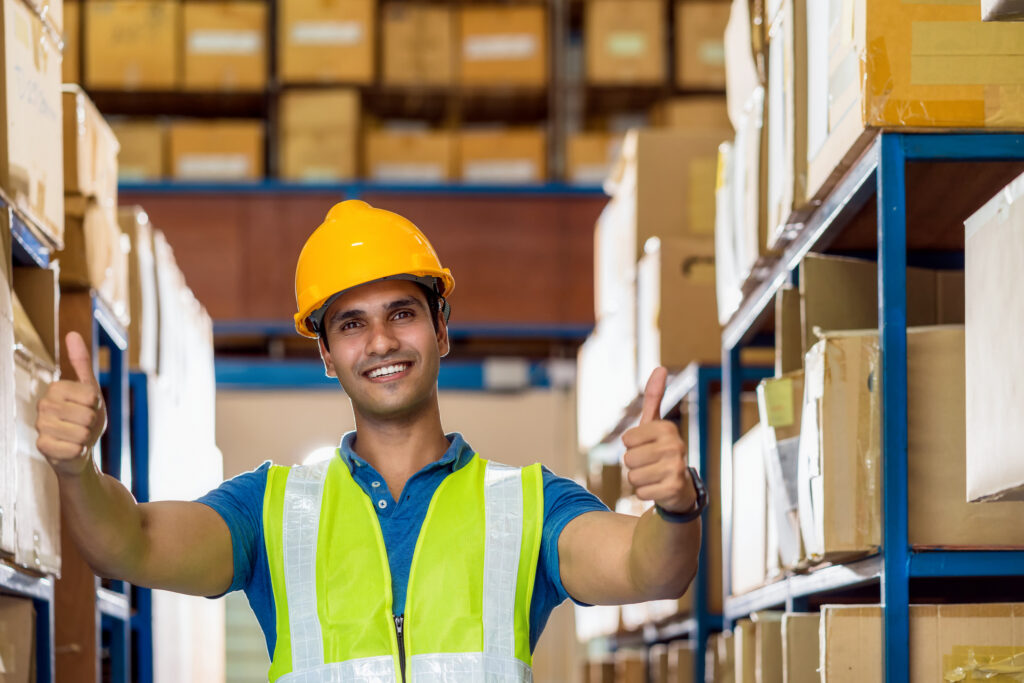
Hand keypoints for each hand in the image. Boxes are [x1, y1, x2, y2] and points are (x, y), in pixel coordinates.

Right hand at [36, 332, 106, 476]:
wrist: (79, 449)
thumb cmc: (85, 418)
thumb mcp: (90, 389)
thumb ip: (82, 363)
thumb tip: (72, 334)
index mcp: (56, 388)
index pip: (91, 397)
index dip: (96, 405)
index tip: (89, 408)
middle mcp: (44, 405)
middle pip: (87, 415)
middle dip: (92, 423)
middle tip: (84, 425)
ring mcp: (40, 426)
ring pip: (81, 433)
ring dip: (86, 438)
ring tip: (79, 436)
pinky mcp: (43, 446)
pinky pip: (73, 449)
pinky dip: (79, 450)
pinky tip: (72, 448)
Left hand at [621, 367, 694, 514]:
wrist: (680, 487)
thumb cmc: (661, 451)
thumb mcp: (655, 424)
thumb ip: (654, 397)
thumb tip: (660, 367)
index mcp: (667, 429)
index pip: (627, 439)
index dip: (631, 446)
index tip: (646, 447)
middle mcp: (675, 446)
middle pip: (628, 459)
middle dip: (634, 465)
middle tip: (649, 464)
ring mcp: (676, 468)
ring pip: (633, 477)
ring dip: (639, 479)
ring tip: (653, 476)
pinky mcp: (674, 489)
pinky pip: (640, 492)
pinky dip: (645, 493)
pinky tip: (658, 488)